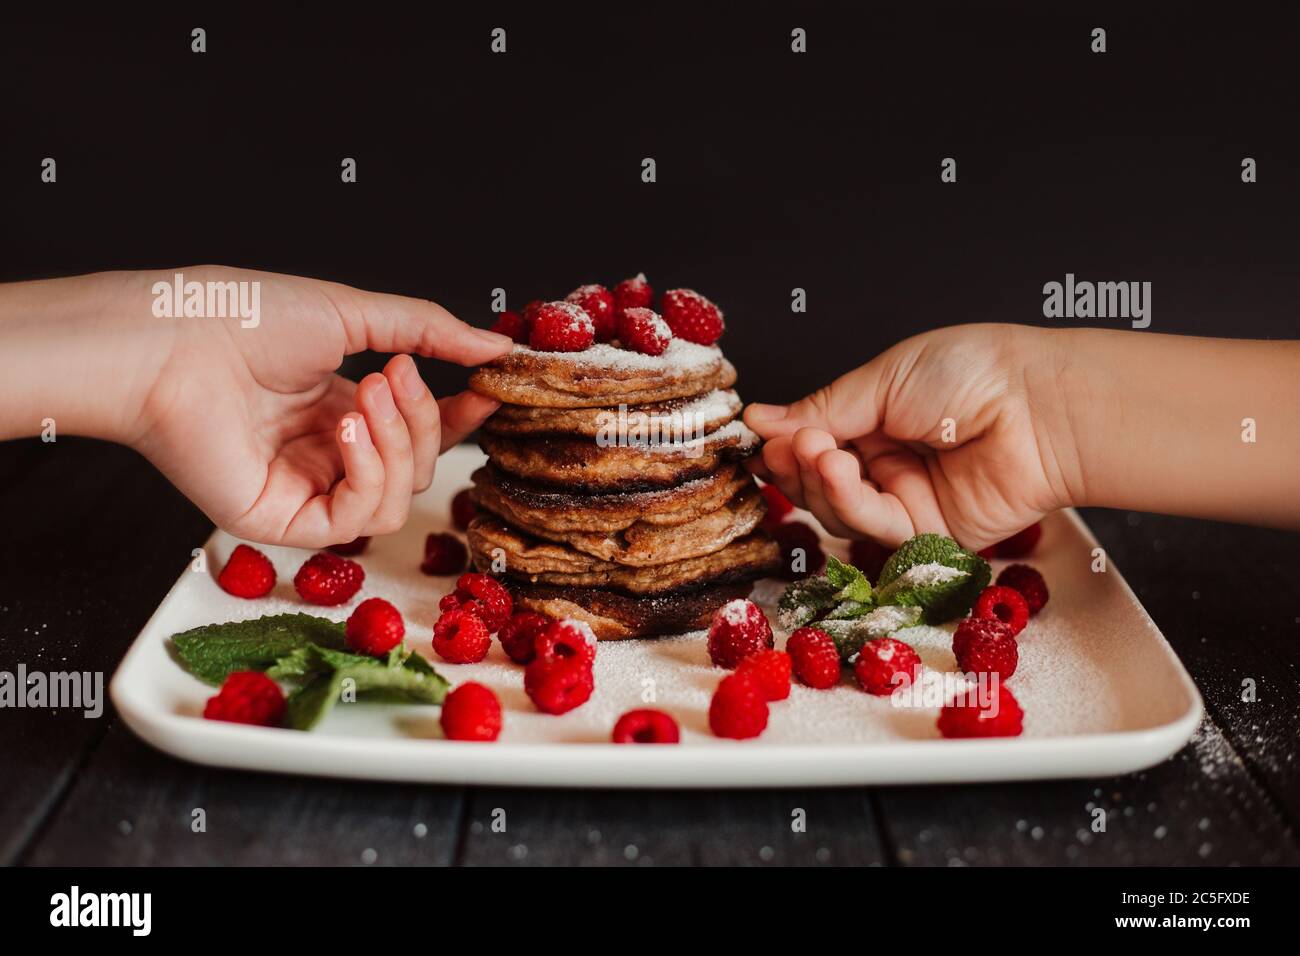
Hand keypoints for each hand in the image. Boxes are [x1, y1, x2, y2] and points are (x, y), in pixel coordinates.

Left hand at [115, 267, 511, 546]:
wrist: (176, 340)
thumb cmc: (246, 318)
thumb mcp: (355, 315)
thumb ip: (430, 331)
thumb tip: (499, 347)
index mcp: (340, 412)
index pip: (419, 435)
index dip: (458, 419)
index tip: (489, 393)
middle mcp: (325, 457)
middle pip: (417, 469)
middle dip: (422, 421)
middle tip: (392, 374)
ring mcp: (305, 492)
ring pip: (396, 500)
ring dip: (397, 445)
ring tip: (364, 395)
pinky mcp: (283, 522)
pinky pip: (357, 518)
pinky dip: (369, 474)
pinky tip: (347, 431)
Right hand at [744, 324, 1078, 550]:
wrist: (1039, 403)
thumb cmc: (974, 373)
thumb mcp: (883, 379)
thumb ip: (822, 409)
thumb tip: (760, 420)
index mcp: (877, 419)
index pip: (815, 442)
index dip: (785, 444)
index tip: (757, 435)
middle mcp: (889, 463)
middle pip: (817, 483)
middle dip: (795, 466)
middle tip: (787, 447)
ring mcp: (907, 500)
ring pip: (838, 510)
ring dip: (818, 482)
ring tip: (817, 451)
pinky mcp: (927, 534)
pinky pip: (873, 528)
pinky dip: (847, 500)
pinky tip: (838, 469)